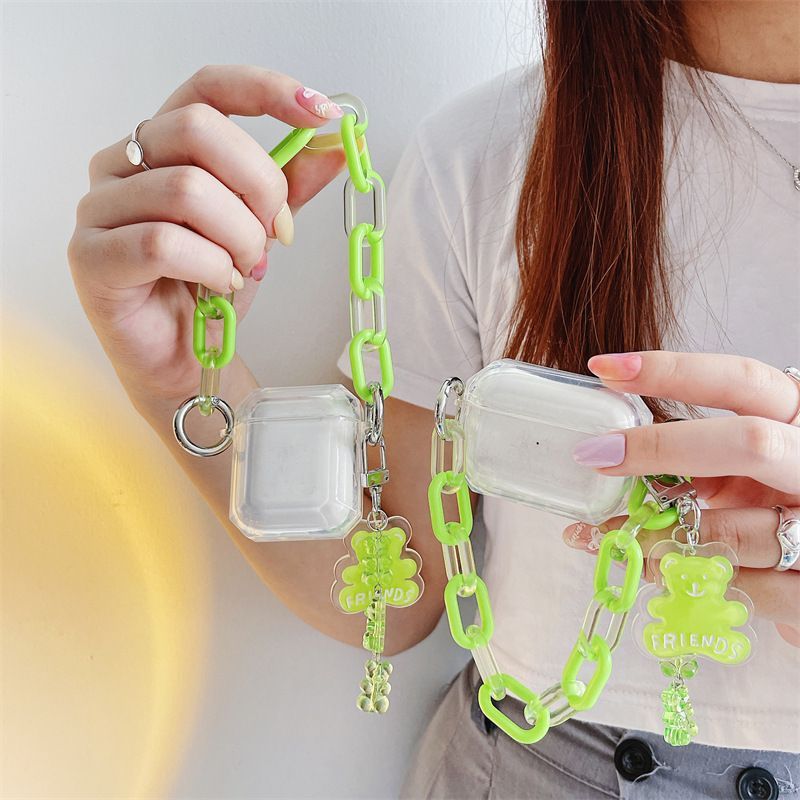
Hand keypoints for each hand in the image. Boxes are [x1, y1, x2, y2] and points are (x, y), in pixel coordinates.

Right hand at [68, 65, 346, 405]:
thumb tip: (337, 145)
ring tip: (244, 269)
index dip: (266, 90)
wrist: (183, 357)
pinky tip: (219, 286)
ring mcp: (99, 207)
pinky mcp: (90, 256)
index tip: (321, 112)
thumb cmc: (210, 286)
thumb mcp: (260, 227)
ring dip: (239, 238)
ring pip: (187, 190)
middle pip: (200, 130)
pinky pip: (162, 242)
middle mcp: (121, 163)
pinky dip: (210, 266)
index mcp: (163, 144)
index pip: (207, 87)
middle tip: (274, 233)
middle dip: (260, 185)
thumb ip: (290, 185)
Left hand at [563, 351, 799, 645]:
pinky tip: (660, 574)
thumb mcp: (745, 470)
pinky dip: (693, 582)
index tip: (604, 368)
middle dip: (662, 448)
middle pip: (749, 443)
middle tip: (596, 455)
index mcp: (797, 420)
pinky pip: (747, 589)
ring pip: (738, 530)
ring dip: (661, 537)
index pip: (741, 379)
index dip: (673, 371)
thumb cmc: (776, 505)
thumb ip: (698, 459)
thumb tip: (612, 455)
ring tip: (612, 537)